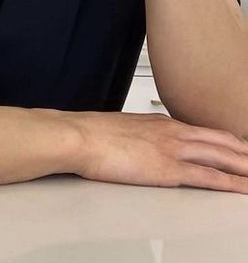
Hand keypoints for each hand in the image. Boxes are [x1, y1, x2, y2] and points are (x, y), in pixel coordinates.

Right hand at [72, 111, 247, 192]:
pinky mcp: (167, 169)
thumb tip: (139, 144)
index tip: (240, 148)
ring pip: (221, 156)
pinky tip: (243, 188)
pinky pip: (208, 177)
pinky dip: (231, 183)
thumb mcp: (120, 129)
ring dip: (244, 166)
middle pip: (220, 141)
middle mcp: (171, 132)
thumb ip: (138, 136)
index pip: (204, 131)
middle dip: (244, 153)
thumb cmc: (91, 134)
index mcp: (160, 122)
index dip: (227, 141)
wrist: (79, 136)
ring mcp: (172, 149)